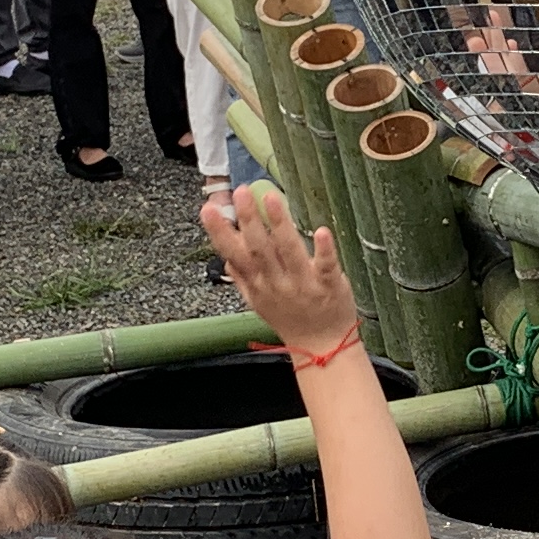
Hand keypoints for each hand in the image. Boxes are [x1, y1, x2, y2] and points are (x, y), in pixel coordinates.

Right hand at [200, 185, 351, 351]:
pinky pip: (326, 267)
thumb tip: (225, 256)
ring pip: (289, 252)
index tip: (208, 208)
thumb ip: (243, 278)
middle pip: (259, 249)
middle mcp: (277, 284)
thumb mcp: (259, 302)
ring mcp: (303, 285)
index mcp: (258, 285)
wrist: (322, 347)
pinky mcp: (330, 286)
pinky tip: (322, 231)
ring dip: (279, 224)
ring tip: (271, 198)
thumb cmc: (290, 320)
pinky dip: (324, 250)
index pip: (234, 255)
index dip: (220, 232)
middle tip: (240, 191)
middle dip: (248, 220)